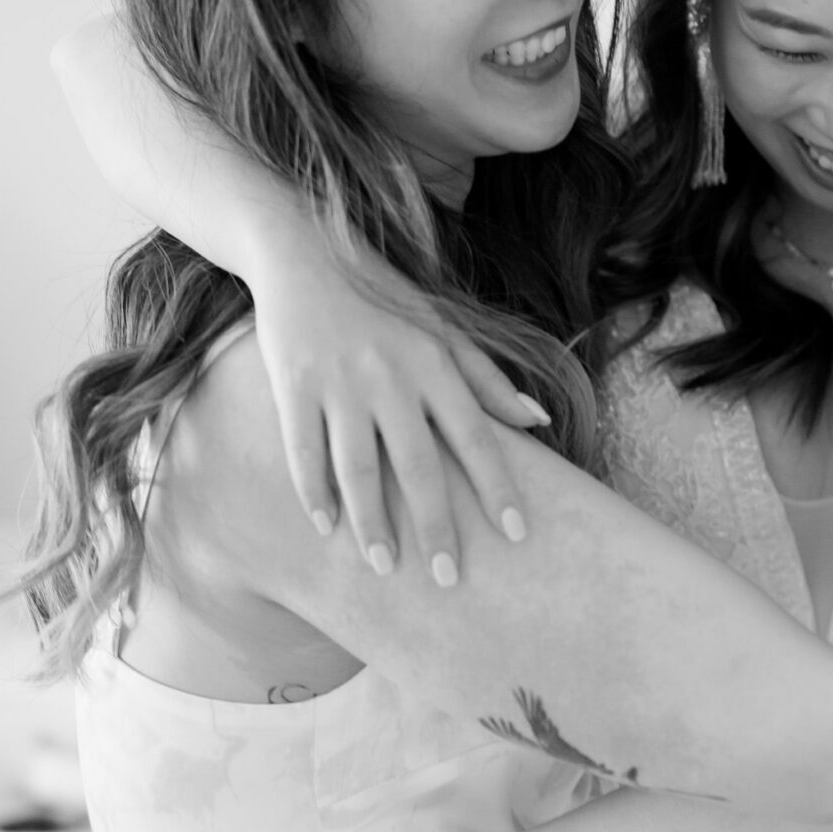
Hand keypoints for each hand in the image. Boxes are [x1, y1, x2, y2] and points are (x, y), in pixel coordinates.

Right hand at [250, 239, 546, 577]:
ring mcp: (339, 382)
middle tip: (448, 578)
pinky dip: (314, 492)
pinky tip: (326, 529)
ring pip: (358, 467)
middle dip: (437, 526)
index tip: (517, 534)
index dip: (498, 486)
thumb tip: (539, 422)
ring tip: (384, 566)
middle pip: (419, 465)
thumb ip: (488, 379)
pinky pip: (303, 450)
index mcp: (435, 364)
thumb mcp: (443, 329)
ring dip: (372, 522)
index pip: (477, 435)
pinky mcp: (293, 384)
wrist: (302, 254)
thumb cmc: (382, 299)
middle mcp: (391, 376)